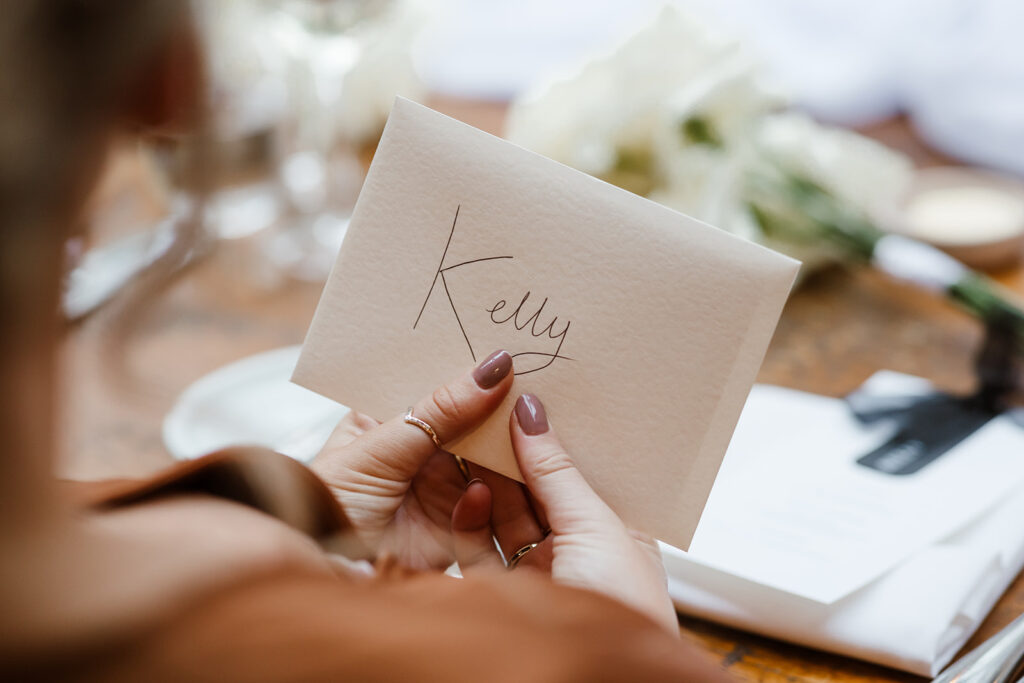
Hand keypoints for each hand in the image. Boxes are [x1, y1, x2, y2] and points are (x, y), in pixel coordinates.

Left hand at [310, 350, 514, 570]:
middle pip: (471, 419)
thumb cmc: (331, 503)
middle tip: (533, 381)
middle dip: (499, 405)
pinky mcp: (460, 522)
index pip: (437, 383)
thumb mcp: (382, 448)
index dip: (469, 367)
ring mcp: (442, 484)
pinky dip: (501, 491)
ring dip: (508, 446)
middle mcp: (421, 448)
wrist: (326, 572)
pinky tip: (494, 484)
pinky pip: (494, 501)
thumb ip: (439, 411)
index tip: (507, 345)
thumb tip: (493, 369)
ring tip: (532, 425)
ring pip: (489, 458)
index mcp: (390, 418)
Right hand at [450, 393, 678, 635]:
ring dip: (484, 482)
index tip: (521, 402)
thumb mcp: (595, 525)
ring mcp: (537, 574)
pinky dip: (467, 520)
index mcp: (613, 532)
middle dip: (509, 455)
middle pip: (534, 492)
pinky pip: (477, 549)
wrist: (594, 677)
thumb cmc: (623, 608)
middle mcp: (575, 551)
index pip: (575, 473)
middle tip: (485, 410)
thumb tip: (532, 414)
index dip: (548, 439)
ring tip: (467, 438)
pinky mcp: (502, 597)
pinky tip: (467, 490)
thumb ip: (556, 470)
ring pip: (502, 517)